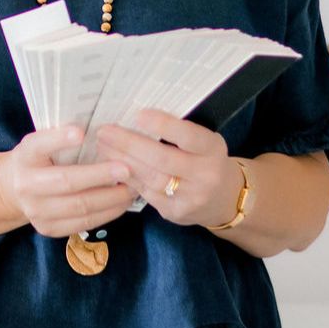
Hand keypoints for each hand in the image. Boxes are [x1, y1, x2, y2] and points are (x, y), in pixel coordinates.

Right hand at [0, 126, 139, 237]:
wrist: (14, 189)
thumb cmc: (40, 158)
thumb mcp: (43, 142)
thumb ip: (62, 137)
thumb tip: (104, 130)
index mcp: (26, 156)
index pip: (39, 145)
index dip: (59, 140)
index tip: (81, 133)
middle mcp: (27, 185)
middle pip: (66, 181)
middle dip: (100, 176)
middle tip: (127, 169)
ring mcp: (36, 211)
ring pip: (80, 207)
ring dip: (111, 197)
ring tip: (132, 187)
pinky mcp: (48, 228)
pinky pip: (84, 223)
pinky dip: (108, 213)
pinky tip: (122, 202)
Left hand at [94, 109, 241, 228]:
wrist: (225, 200)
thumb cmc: (207, 161)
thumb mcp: (204, 143)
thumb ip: (179, 133)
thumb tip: (137, 118)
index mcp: (213, 150)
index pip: (188, 137)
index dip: (163, 125)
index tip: (138, 115)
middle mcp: (205, 176)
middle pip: (162, 159)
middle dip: (129, 144)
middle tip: (105, 131)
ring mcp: (190, 198)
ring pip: (150, 178)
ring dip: (122, 161)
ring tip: (103, 146)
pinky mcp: (174, 213)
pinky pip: (146, 193)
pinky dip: (127, 178)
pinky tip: (112, 166)